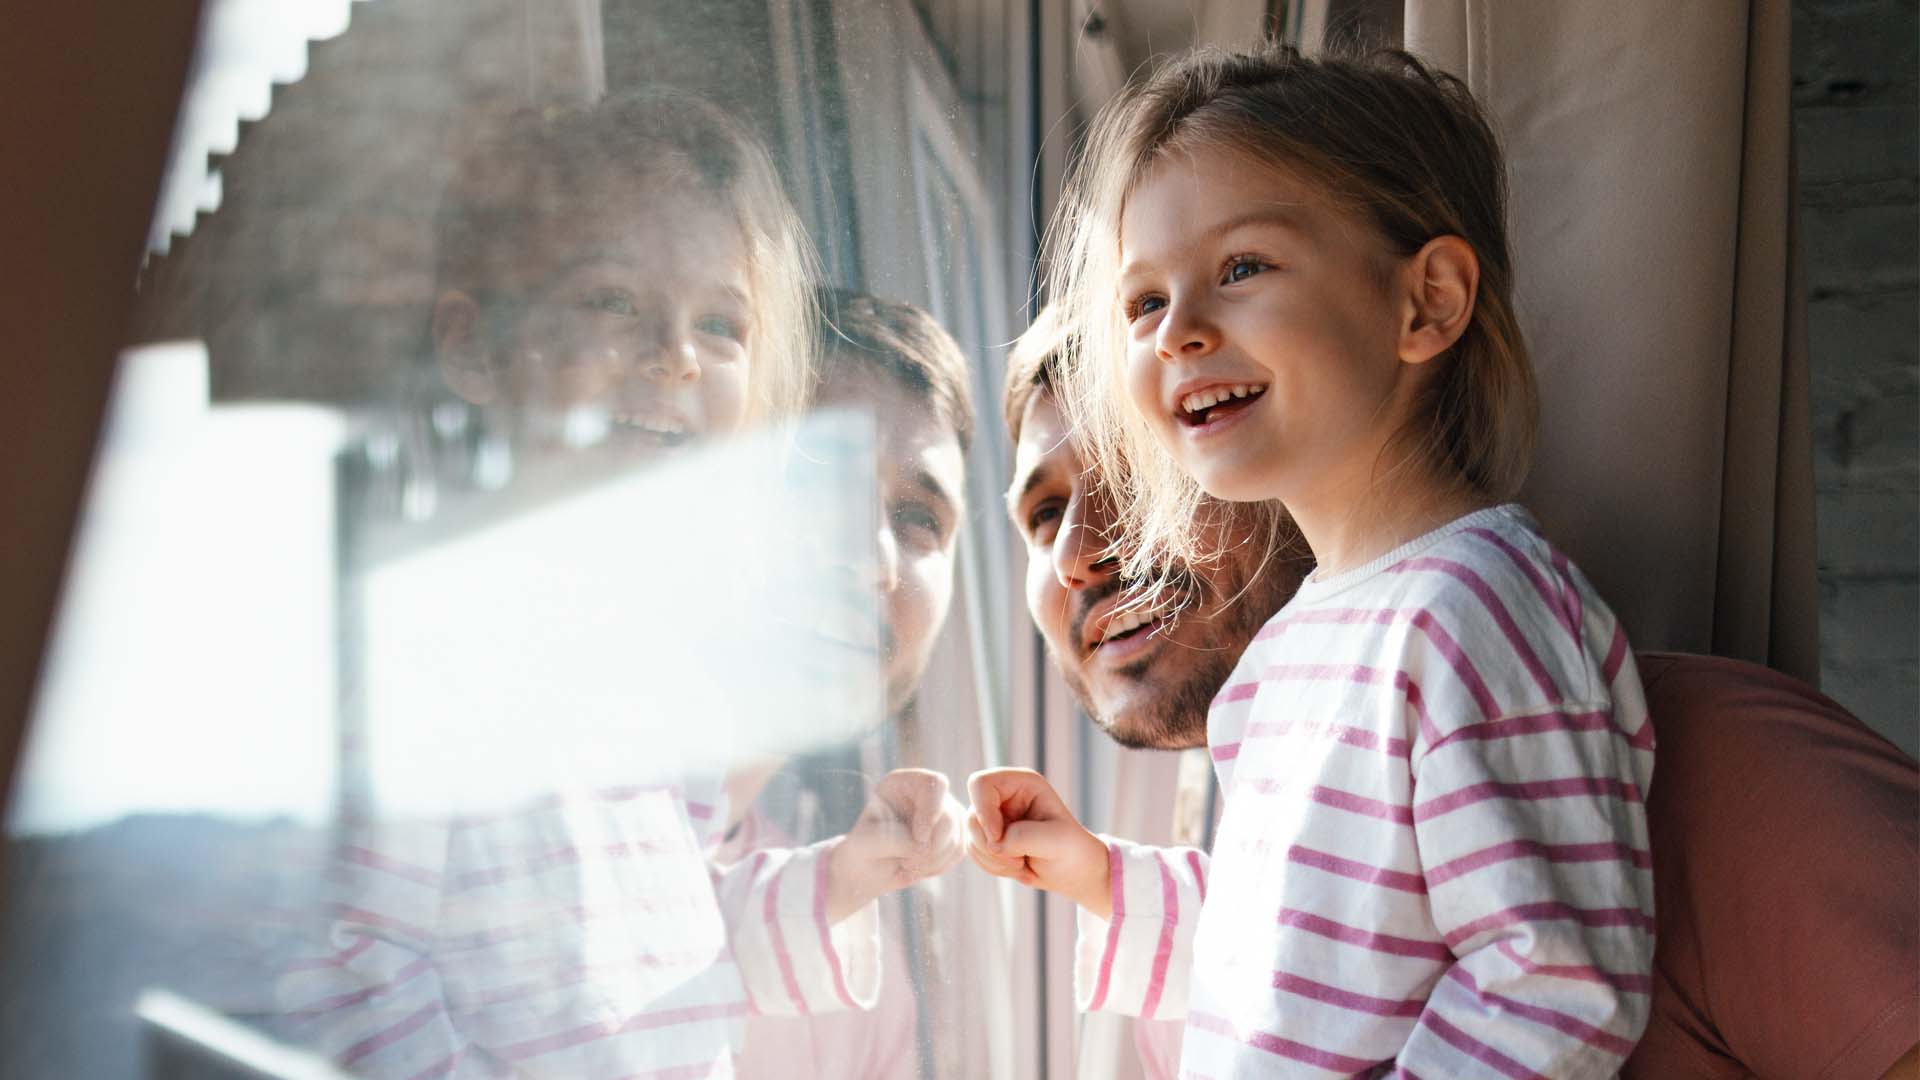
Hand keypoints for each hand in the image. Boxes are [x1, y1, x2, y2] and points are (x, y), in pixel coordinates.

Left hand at [825, 768, 964, 921]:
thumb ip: (893, 839)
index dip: (931, 812)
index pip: (933, 784)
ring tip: (906, 866)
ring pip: (956, 837)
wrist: (870, 867)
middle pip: (948, 816)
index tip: (918, 838)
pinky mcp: (954, 834)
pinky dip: (939, 866)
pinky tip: (918, 868)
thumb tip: (924, 847)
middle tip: (905, 863)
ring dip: (932, 861)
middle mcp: (929, 794)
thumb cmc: (865, 847)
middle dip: (929, 847)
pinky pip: (959, 852)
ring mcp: (945, 813)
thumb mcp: (868, 841)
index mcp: (904, 783)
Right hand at [966, 768, 1110, 918]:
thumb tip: (995, 844)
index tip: (998, 837)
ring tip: (1022, 864)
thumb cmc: (1071, 849)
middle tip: (1019, 859)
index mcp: (1022, 783)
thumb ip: (1023, 837)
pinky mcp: (988, 836)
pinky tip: (1016, 868)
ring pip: (971, 838)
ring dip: (994, 860)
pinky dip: (992, 866)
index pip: (980, 783)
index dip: (983, 811)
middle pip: (971, 816)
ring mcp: (993, 816)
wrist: (1072, 870)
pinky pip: (973, 852)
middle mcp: (1004, 796)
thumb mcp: (1056, 840)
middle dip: (992, 846)